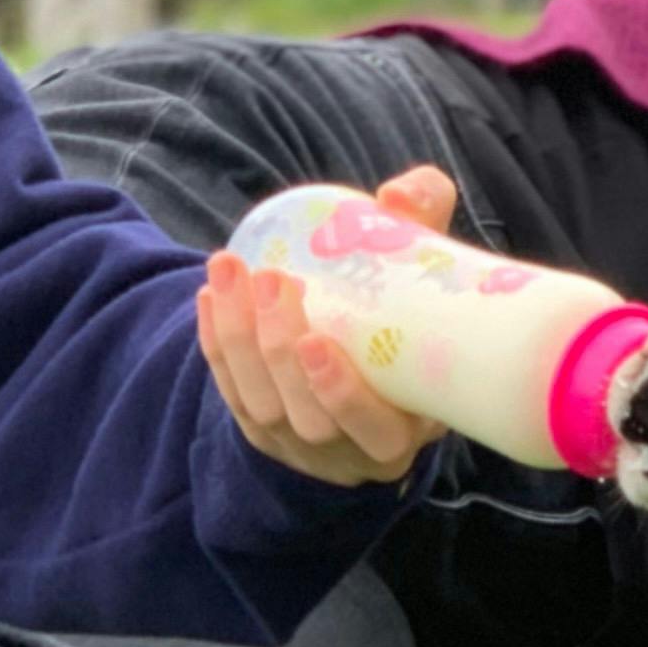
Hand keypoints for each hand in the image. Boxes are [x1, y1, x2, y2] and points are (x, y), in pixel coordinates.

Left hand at [195, 164, 460, 486]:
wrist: (382, 373)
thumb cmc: (416, 321)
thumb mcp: (436, 287)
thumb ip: (425, 230)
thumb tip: (396, 195)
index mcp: (408, 430)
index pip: (375, 432)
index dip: (342, 395)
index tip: (317, 342)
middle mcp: (351, 451)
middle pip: (306, 418)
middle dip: (278, 350)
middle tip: (272, 280)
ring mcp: (301, 447)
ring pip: (261, 405)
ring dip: (238, 338)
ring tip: (231, 270)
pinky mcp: (262, 433)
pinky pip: (231, 394)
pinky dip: (217, 345)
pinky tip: (211, 296)